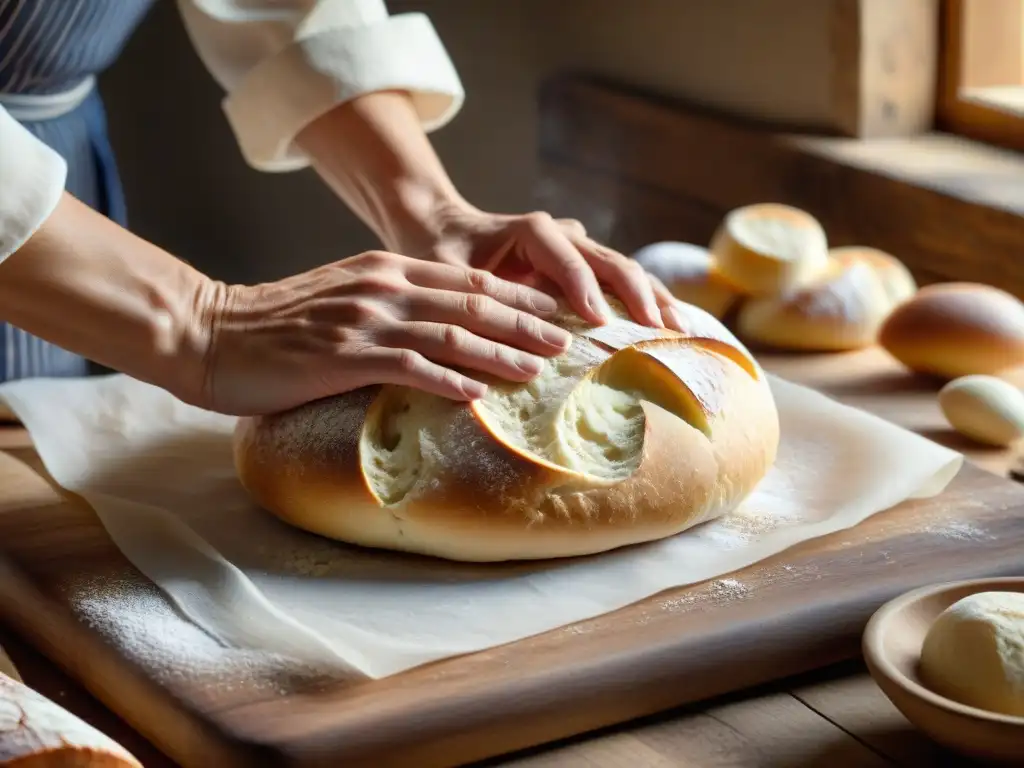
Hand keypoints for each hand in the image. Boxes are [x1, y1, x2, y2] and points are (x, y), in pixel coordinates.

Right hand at [198, 251, 573, 415]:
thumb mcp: (341, 296)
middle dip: (526, 321)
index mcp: (385, 269)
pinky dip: (447, 379)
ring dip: (500, 352)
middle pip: (471, 303)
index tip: (554, 311)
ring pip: (450, 333)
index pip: (468, 280)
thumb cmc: (275, 323)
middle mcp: (382, 287)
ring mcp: (363, 320)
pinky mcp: (342, 356)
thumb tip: (436, 329)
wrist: (208, 332)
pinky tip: (478, 393)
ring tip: (540, 369)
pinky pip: (408, 367)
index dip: (517, 295)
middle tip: (567, 341)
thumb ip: (388, 302)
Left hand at [396, 204, 686, 330]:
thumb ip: (471, 299)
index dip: (586, 290)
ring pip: (625, 270)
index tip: (601, 323)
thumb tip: (491, 341)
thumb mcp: (448, 276)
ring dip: (653, 298)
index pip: (569, 259)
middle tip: (660, 330)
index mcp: (531, 231)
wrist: (442, 232)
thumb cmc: (440, 256)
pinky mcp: (584, 267)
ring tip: (680, 331)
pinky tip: (669, 326)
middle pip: (611, 261)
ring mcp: (578, 249)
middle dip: (639, 295)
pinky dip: (645, 302)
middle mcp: (562, 235)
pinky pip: (621, 283)